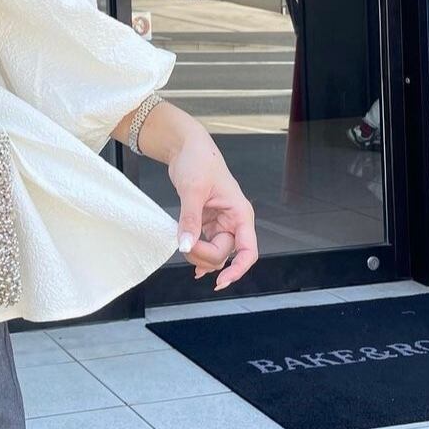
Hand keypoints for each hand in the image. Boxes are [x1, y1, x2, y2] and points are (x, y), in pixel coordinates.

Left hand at [169, 130, 258, 291]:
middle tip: (182, 244)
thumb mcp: (192, 190)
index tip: (221, 281)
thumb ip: (190, 220)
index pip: (248, 251)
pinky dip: (196, 252)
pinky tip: (190, 261)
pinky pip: (204, 244)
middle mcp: (233, 221)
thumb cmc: (198, 160)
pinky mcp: (206, 222)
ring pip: (213, 252)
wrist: (185, 147)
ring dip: (197, 254)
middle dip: (203, 255)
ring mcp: (220, 223)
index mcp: (240, 213)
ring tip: (180, 243)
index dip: (238, 269)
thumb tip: (185, 245)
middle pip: (224, 254)